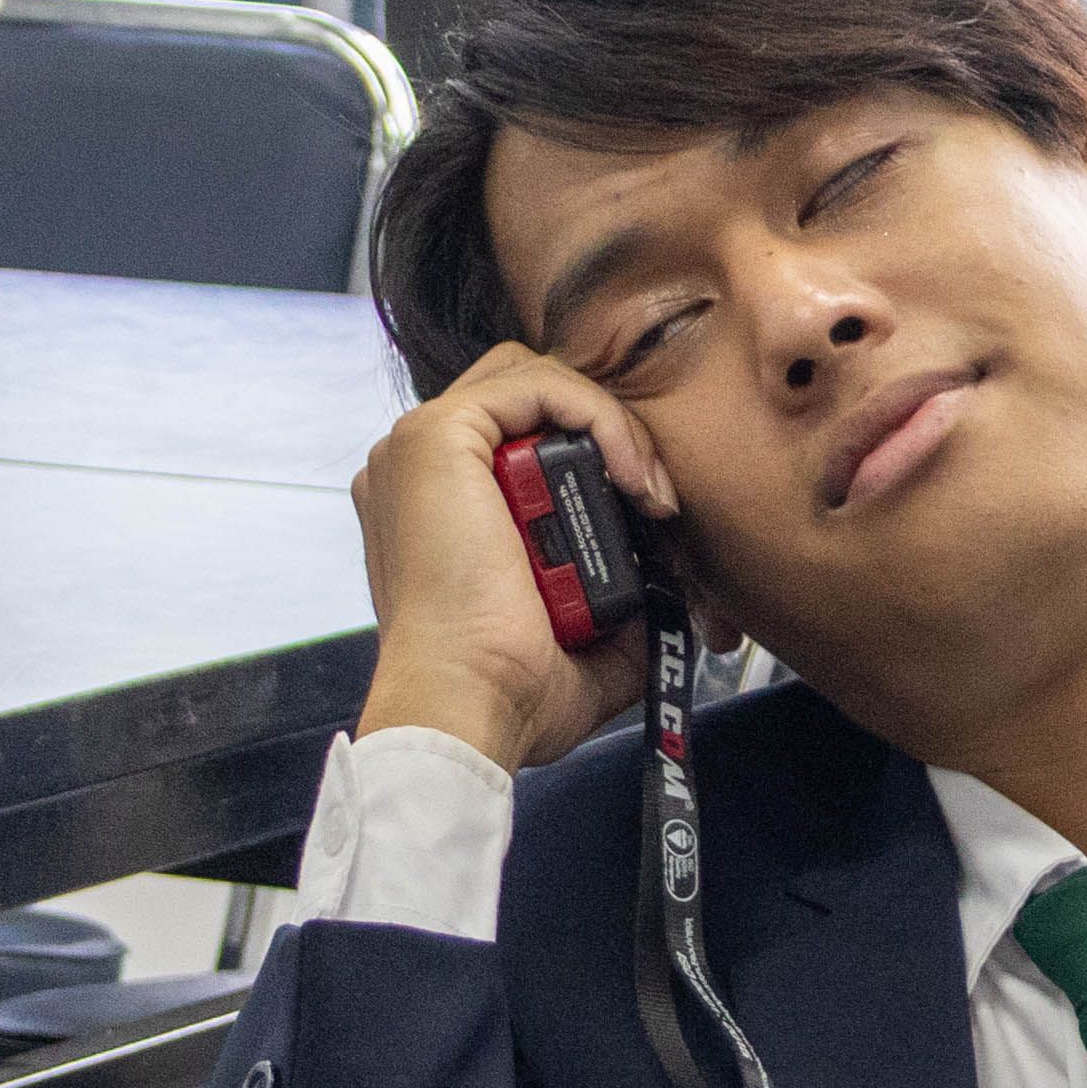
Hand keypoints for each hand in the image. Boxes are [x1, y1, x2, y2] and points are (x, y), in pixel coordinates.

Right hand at [350, 344, 675, 771]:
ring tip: (651, 493)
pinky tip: (632, 476)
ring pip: (536, 381)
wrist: (470, 706)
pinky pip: (537, 384)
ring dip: (611, 426)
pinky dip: (600, 417)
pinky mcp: (436, 436)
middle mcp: (420, 471)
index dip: (597, 456)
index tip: (654, 516)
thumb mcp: (583, 646)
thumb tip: (668, 591)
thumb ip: (618, 607)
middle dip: (608, 434)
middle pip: (529, 399)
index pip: (523, 437)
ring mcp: (419, 448)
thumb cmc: (506, 693)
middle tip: (658, 500)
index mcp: (440, 509)